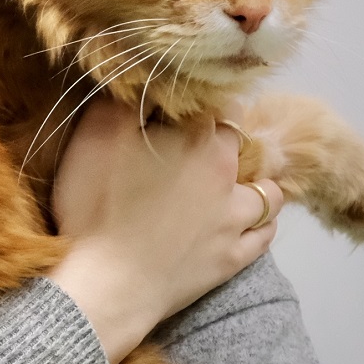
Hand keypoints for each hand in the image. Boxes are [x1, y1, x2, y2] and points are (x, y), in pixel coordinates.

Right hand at [47, 98, 282, 363]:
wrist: (108, 285)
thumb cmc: (97, 205)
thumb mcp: (96, 136)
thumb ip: (125, 100)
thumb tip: (144, 78)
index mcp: (201, 139)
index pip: (218, 105)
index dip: (200, 104)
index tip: (181, 111)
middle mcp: (229, 175)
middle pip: (242, 145)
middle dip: (226, 141)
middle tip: (196, 148)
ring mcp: (235, 222)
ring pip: (266, 192)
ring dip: (256, 184)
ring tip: (234, 186)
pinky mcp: (232, 260)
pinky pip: (264, 236)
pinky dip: (260, 225)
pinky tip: (247, 223)